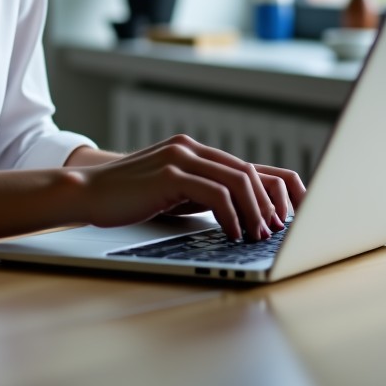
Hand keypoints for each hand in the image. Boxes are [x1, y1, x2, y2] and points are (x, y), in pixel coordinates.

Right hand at [70, 135, 304, 240]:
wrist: (88, 192)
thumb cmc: (130, 198)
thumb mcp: (174, 193)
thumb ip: (203, 194)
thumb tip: (244, 214)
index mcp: (194, 151)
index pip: (249, 166)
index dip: (279, 189)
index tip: (297, 216)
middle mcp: (191, 149)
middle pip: (250, 171)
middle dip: (272, 205)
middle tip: (280, 232)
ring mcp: (180, 158)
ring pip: (238, 180)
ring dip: (256, 212)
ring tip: (260, 237)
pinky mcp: (170, 174)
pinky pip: (216, 193)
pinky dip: (232, 216)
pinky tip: (234, 233)